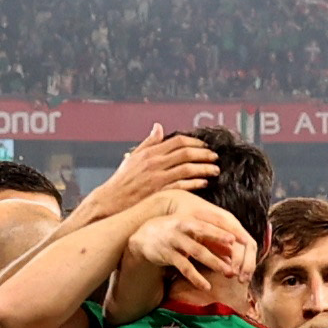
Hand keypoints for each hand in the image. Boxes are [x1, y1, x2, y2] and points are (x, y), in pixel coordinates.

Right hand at [93, 128, 216, 212]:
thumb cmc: (122, 180)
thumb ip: (149, 142)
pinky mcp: (159, 193)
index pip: (178, 141)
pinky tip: (203, 183)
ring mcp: (158, 178)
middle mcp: (155, 163)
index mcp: (150, 153)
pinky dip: (195, 183)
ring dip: (204, 168)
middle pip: (186, 153)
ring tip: (215, 170)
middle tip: (215, 157)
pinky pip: (182, 186)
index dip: (194, 142)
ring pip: (187, 169)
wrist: (111, 201)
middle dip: (204, 154)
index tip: (204, 145)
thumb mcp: (133, 156)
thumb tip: (158, 126)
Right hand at [126, 198, 257, 298]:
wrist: (145, 236)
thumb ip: (210, 237)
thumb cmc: (174, 232)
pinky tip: (206, 286)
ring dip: (214, 262)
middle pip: (205, 234)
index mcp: (191, 219)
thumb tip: (233, 251)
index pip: (212, 223)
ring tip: (229, 273)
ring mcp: (174, 241)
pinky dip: (196, 277)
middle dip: (221, 242)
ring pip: (197, 252)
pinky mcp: (168, 255)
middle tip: (237, 253)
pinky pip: (185, 267)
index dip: (227, 230)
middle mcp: (183, 227)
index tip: (242, 239)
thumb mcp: (190, 229)